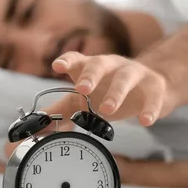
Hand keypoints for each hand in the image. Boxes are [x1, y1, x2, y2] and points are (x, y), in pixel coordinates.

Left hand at [46, 52, 176, 125]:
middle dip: (90, 75)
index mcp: (92, 67)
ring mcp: (136, 74)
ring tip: (108, 110)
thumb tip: (32, 127)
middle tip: (81, 89)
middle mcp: (113, 66)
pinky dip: (150, 108)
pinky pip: (153, 96)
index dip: (68, 60)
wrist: (153, 85)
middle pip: (100, 63)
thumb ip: (59, 112)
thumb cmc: (111, 90)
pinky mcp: (155, 87)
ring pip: (126, 77)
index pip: (78, 59)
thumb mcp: (84, 100)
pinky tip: (146, 121)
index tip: (57, 66)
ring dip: (116, 92)